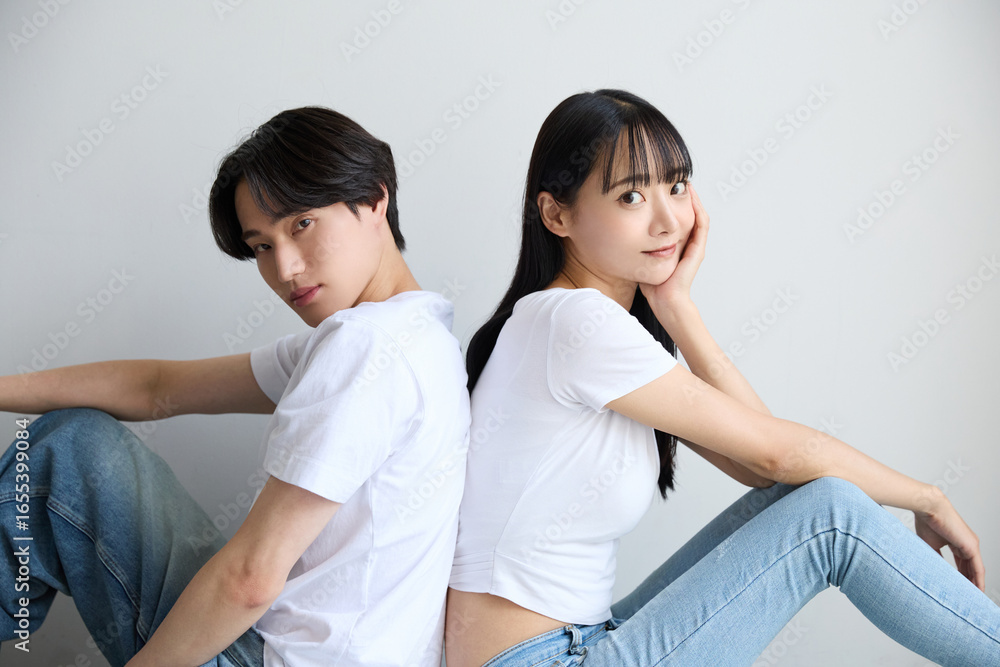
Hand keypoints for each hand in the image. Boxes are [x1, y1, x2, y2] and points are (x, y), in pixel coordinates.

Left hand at [639, 182, 709, 311]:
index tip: (661, 188)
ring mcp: (695, 246)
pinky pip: (701, 225)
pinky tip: (691, 196)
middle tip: (675, 178)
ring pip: (697, 215)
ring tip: (685, 182)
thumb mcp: (641, 258)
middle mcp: (688, 243)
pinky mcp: (698, 250)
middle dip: (681, 196)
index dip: (670, 202)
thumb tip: (618, 231)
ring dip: (693, 198)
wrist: (665, 302)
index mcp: (676, 244)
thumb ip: (637, 245)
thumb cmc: (652, 285)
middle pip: (687, 213)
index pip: (675, 218)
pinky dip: (698, 209)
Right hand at [914, 493, 984, 590]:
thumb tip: (935, 570)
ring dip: (975, 584)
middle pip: (971, 568)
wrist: (929, 507)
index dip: (962, 576)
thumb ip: (936, 557)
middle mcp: (968, 544)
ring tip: (972, 598)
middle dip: (969, 583)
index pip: (963, 564)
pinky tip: (977, 590)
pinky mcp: (971, 546)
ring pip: (976, 570)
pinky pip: (978, 568)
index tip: (958, 588)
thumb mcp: (930, 544)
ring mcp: (971, 545)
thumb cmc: (927, 521)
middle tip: (966, 598)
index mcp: (958, 542)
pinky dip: (978, 580)